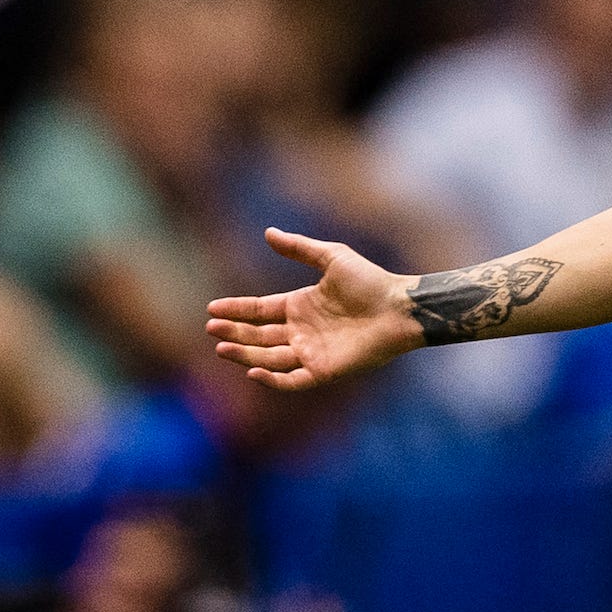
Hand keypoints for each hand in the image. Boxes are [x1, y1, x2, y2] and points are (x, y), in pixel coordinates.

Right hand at [206, 229, 419, 390]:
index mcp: (300, 306)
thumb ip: (300, 249)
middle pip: (258, 336)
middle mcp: (301, 331)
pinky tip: (253, 370)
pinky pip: (292, 380)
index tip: (212, 308)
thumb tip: (268, 232)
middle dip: (234, 333)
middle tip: (211, 329)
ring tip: (221, 347)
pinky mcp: (324, 370)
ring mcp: (311, 352)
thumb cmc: (372, 281)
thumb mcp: (333, 257)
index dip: (236, 310)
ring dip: (244, 355)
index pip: (260, 311)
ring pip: (268, 358)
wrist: (400, 307)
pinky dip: (272, 378)